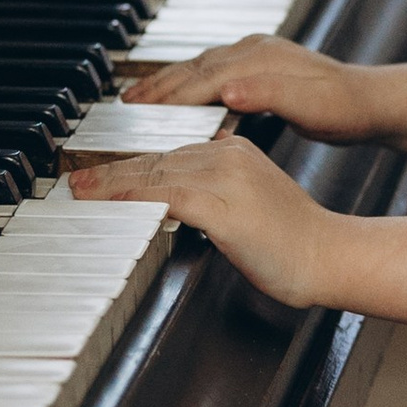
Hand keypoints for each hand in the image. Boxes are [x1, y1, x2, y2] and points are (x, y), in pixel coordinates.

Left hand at [66, 136, 334, 300]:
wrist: (329, 255)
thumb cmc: (295, 243)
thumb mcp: (250, 205)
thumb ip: (220, 193)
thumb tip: (185, 197)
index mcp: (234, 151)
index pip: (169, 154)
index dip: (130, 165)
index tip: (100, 175)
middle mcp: (228, 154)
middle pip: (154, 159)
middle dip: (110, 170)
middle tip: (76, 181)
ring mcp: (226, 177)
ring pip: (154, 172)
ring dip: (111, 182)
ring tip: (81, 190)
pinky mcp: (223, 204)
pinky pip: (166, 194)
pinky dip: (133, 195)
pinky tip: (111, 201)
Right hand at [122, 36, 373, 136]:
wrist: (370, 102)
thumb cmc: (343, 108)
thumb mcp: (310, 105)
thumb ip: (268, 96)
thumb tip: (227, 90)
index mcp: (260, 59)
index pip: (202, 78)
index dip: (168, 96)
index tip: (138, 111)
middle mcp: (253, 50)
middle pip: (193, 68)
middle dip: (157, 85)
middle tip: (124, 104)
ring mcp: (255, 55)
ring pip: (199, 67)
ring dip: (167, 82)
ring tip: (140, 98)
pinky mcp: (259, 66)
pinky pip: (212, 71)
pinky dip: (189, 83)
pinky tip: (180, 95)